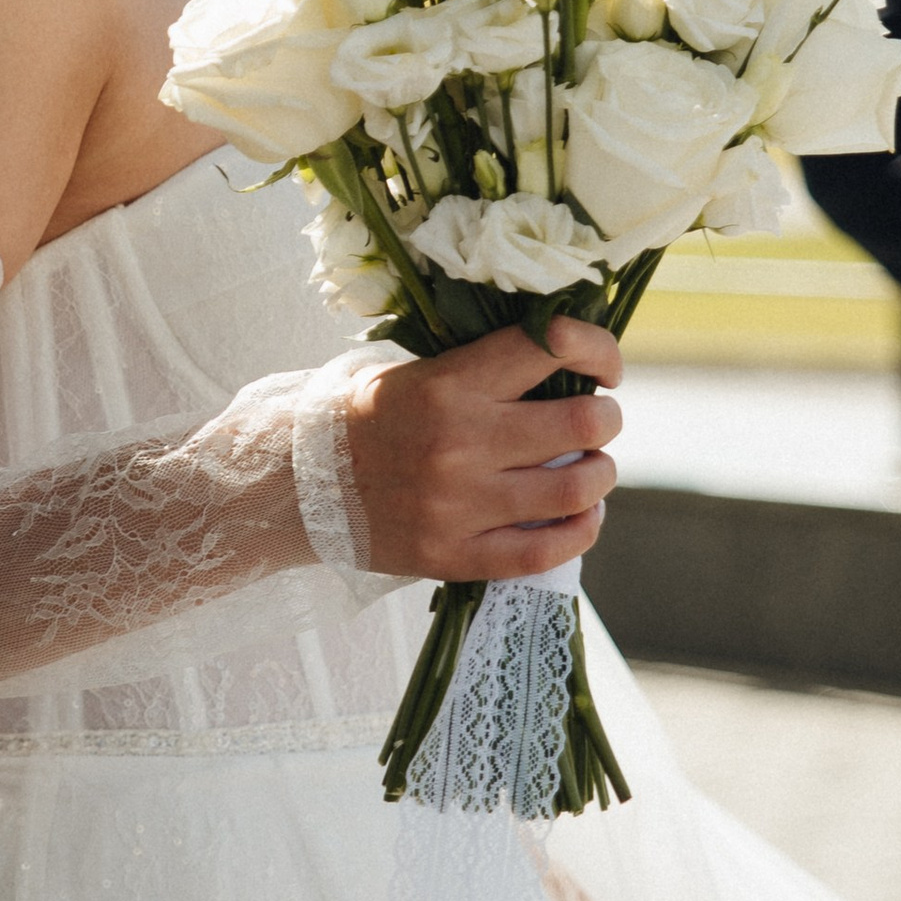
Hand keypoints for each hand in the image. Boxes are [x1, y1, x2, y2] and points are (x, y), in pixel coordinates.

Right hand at [345, 315, 621, 581]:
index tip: (605, 368)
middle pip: (583, 422)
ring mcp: (458, 503)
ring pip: (575, 489)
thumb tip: (566, 362)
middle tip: (596, 421)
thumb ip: (483, 367)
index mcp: (451, 382)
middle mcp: (460, 440)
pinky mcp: (452, 555)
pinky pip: (542, 552)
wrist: (295, 483)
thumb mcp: (413, 370)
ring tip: (591, 471)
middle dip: (605, 418)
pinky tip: (583, 519)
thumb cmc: (364, 417)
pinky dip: (580, 533)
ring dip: (599, 476)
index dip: (600, 350)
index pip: (551, 345)